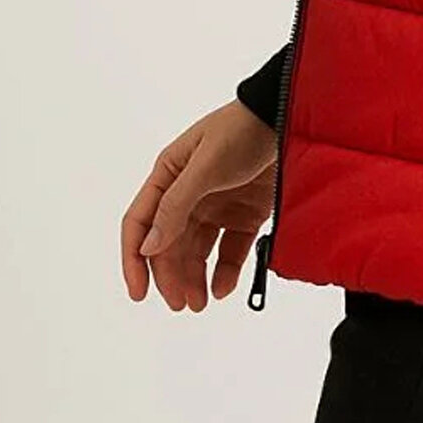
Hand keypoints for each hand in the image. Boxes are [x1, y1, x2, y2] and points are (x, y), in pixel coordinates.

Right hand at [120, 99, 277, 310]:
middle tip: (181, 304)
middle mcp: (188, 194)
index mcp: (168, 177)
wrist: (288, 118)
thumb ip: (176, 205)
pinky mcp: (245, 214)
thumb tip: (148, 246)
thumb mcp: (205, 166)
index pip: (140, 223)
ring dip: (194, 278)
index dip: (134, 259)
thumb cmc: (240, 131)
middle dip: (171, 275)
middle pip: (169, 244)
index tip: (139, 292)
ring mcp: (217, 205)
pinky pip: (230, 249)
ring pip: (197, 251)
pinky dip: (225, 270)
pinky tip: (223, 288)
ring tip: (199, 304)